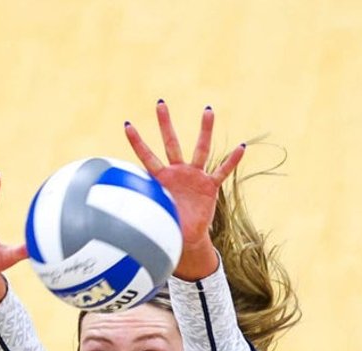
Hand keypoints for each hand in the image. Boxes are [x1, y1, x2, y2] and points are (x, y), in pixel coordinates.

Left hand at [125, 103, 243, 274]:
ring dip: (205, 130)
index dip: (137, 142)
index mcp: (161, 179)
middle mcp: (178, 172)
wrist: (187, 236)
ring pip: (200, 149)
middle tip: (160, 103)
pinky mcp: (210, 186)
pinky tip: (240, 148)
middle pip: (171, 143)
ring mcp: (195, 177)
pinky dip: (231, 161)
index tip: (127, 124)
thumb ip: (143, 214)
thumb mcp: (153, 220)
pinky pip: (222, 172)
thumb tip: (120, 223)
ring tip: (208, 110)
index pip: (146, 157)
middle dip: (165, 124)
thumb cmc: (168, 227)